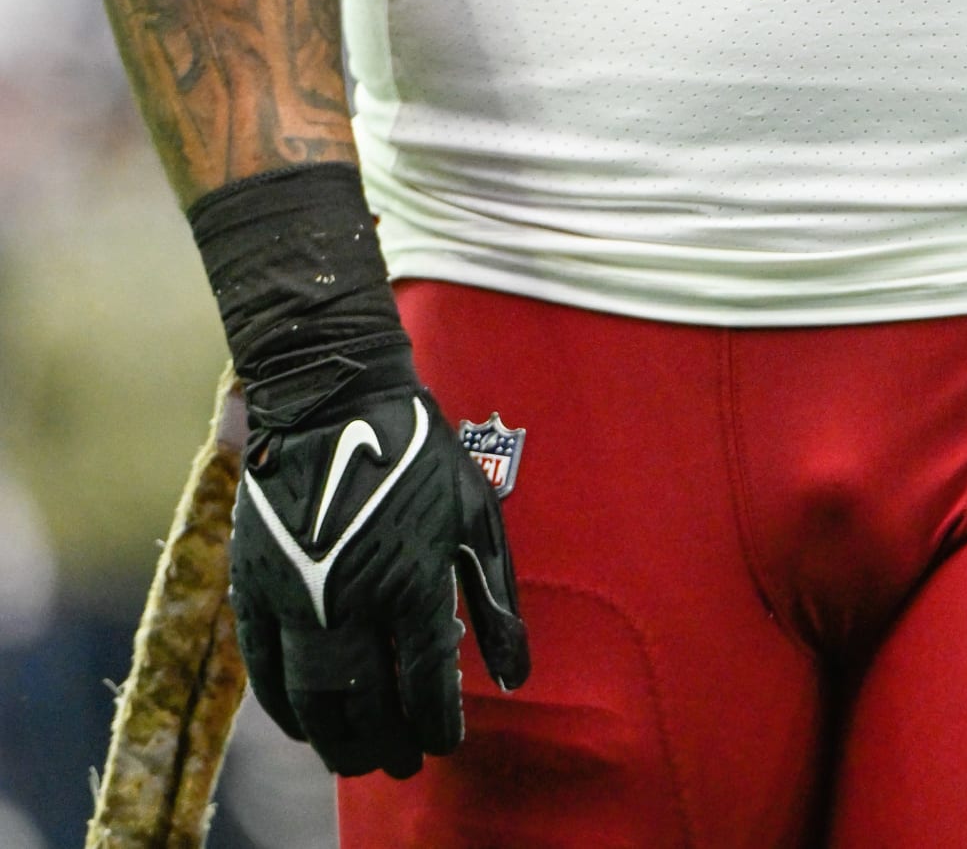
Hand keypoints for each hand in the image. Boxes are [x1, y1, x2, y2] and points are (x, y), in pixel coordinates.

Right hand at [233, 381, 529, 779]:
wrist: (332, 400)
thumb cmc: (419, 454)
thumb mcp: (476, 515)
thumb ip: (496, 598)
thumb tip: (514, 676)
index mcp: (412, 581)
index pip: (426, 685)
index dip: (438, 726)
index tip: (445, 742)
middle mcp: (352, 601)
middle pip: (368, 708)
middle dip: (390, 745)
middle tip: (403, 762)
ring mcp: (296, 599)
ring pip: (314, 704)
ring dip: (339, 743)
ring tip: (359, 758)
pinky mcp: (255, 590)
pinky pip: (265, 674)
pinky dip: (287, 712)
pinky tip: (309, 726)